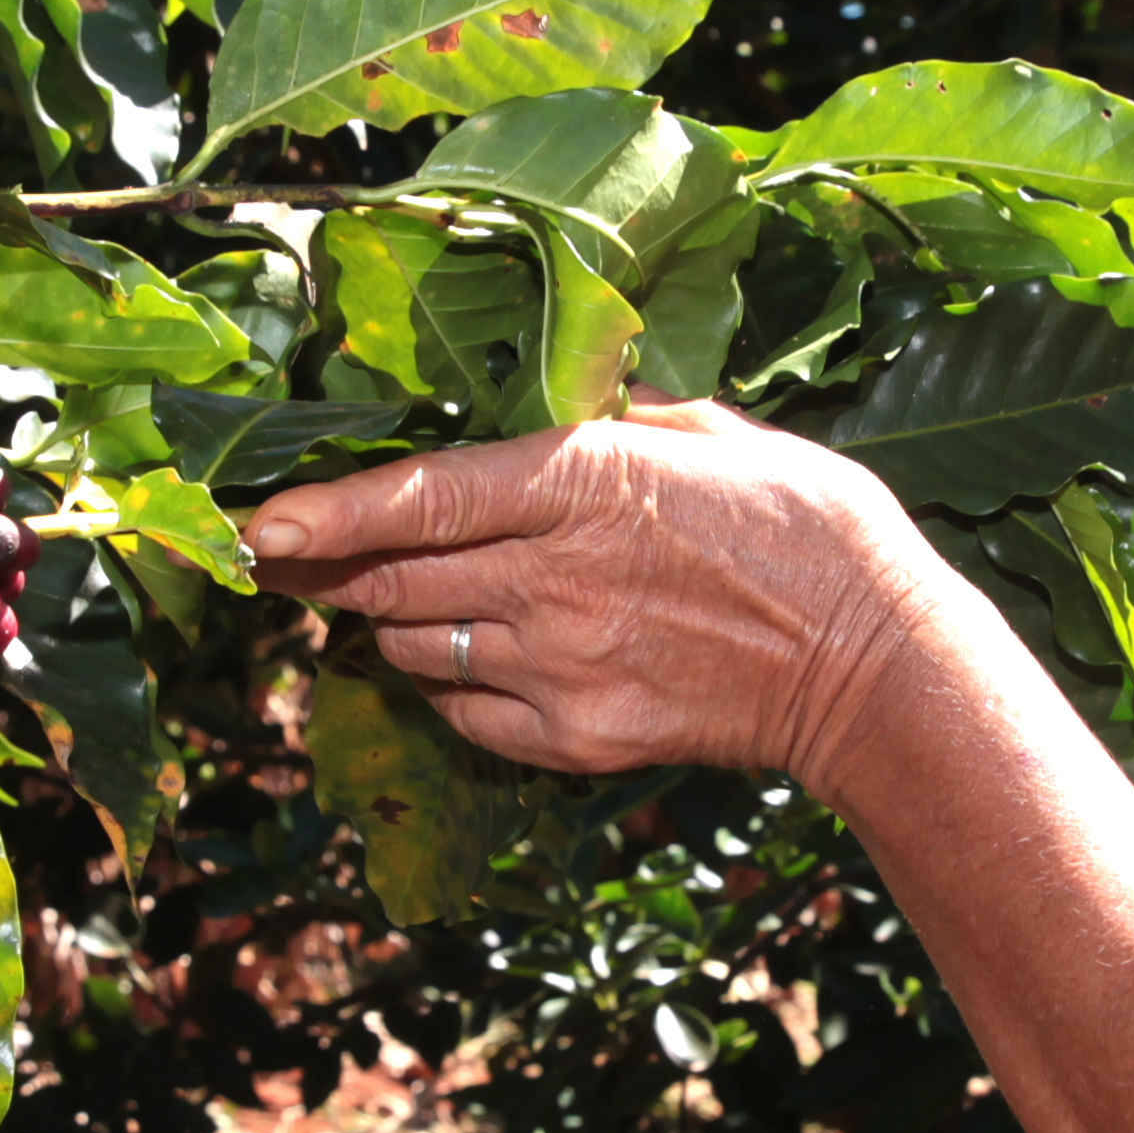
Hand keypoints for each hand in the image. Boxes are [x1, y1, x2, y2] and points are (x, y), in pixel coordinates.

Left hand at [237, 403, 950, 792]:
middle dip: (329, 570)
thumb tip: (562, 394)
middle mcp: (554, 578)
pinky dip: (453, 687)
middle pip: (391, 582)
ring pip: (414, 649)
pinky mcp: (578, 738)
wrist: (875, 667)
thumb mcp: (718, 433)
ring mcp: (561, 667)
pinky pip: (466, 714)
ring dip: (396, 624)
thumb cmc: (809, 530)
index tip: (258, 523)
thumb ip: (619, 417)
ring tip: (414, 600)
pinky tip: (486, 659)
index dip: (327, 513)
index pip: (419, 498)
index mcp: (586, 483)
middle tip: (292, 557)